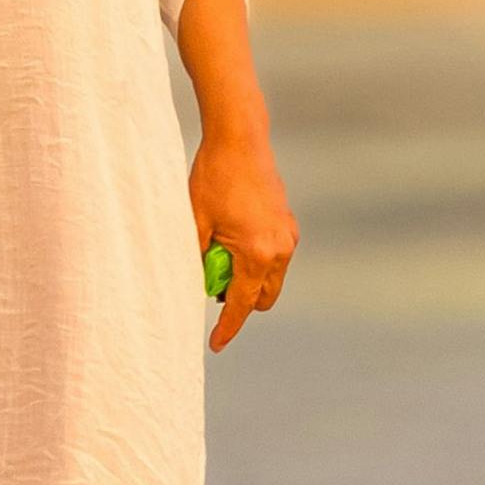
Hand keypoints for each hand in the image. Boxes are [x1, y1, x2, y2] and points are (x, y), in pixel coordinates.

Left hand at [190, 122, 295, 353]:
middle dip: (239, 301)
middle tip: (211, 281)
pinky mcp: (288, 224)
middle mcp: (280, 248)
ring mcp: (288, 236)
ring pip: (271, 280)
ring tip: (219, 254)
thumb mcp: (196, 222)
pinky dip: (256, 262)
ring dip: (248, 281)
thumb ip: (198, 260)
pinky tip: (233, 239)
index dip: (228, 328)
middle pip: (263, 299)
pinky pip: (275, 258)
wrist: (240, 139)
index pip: (243, 305)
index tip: (215, 345)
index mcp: (257, 253)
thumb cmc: (213, 178)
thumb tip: (198, 288)